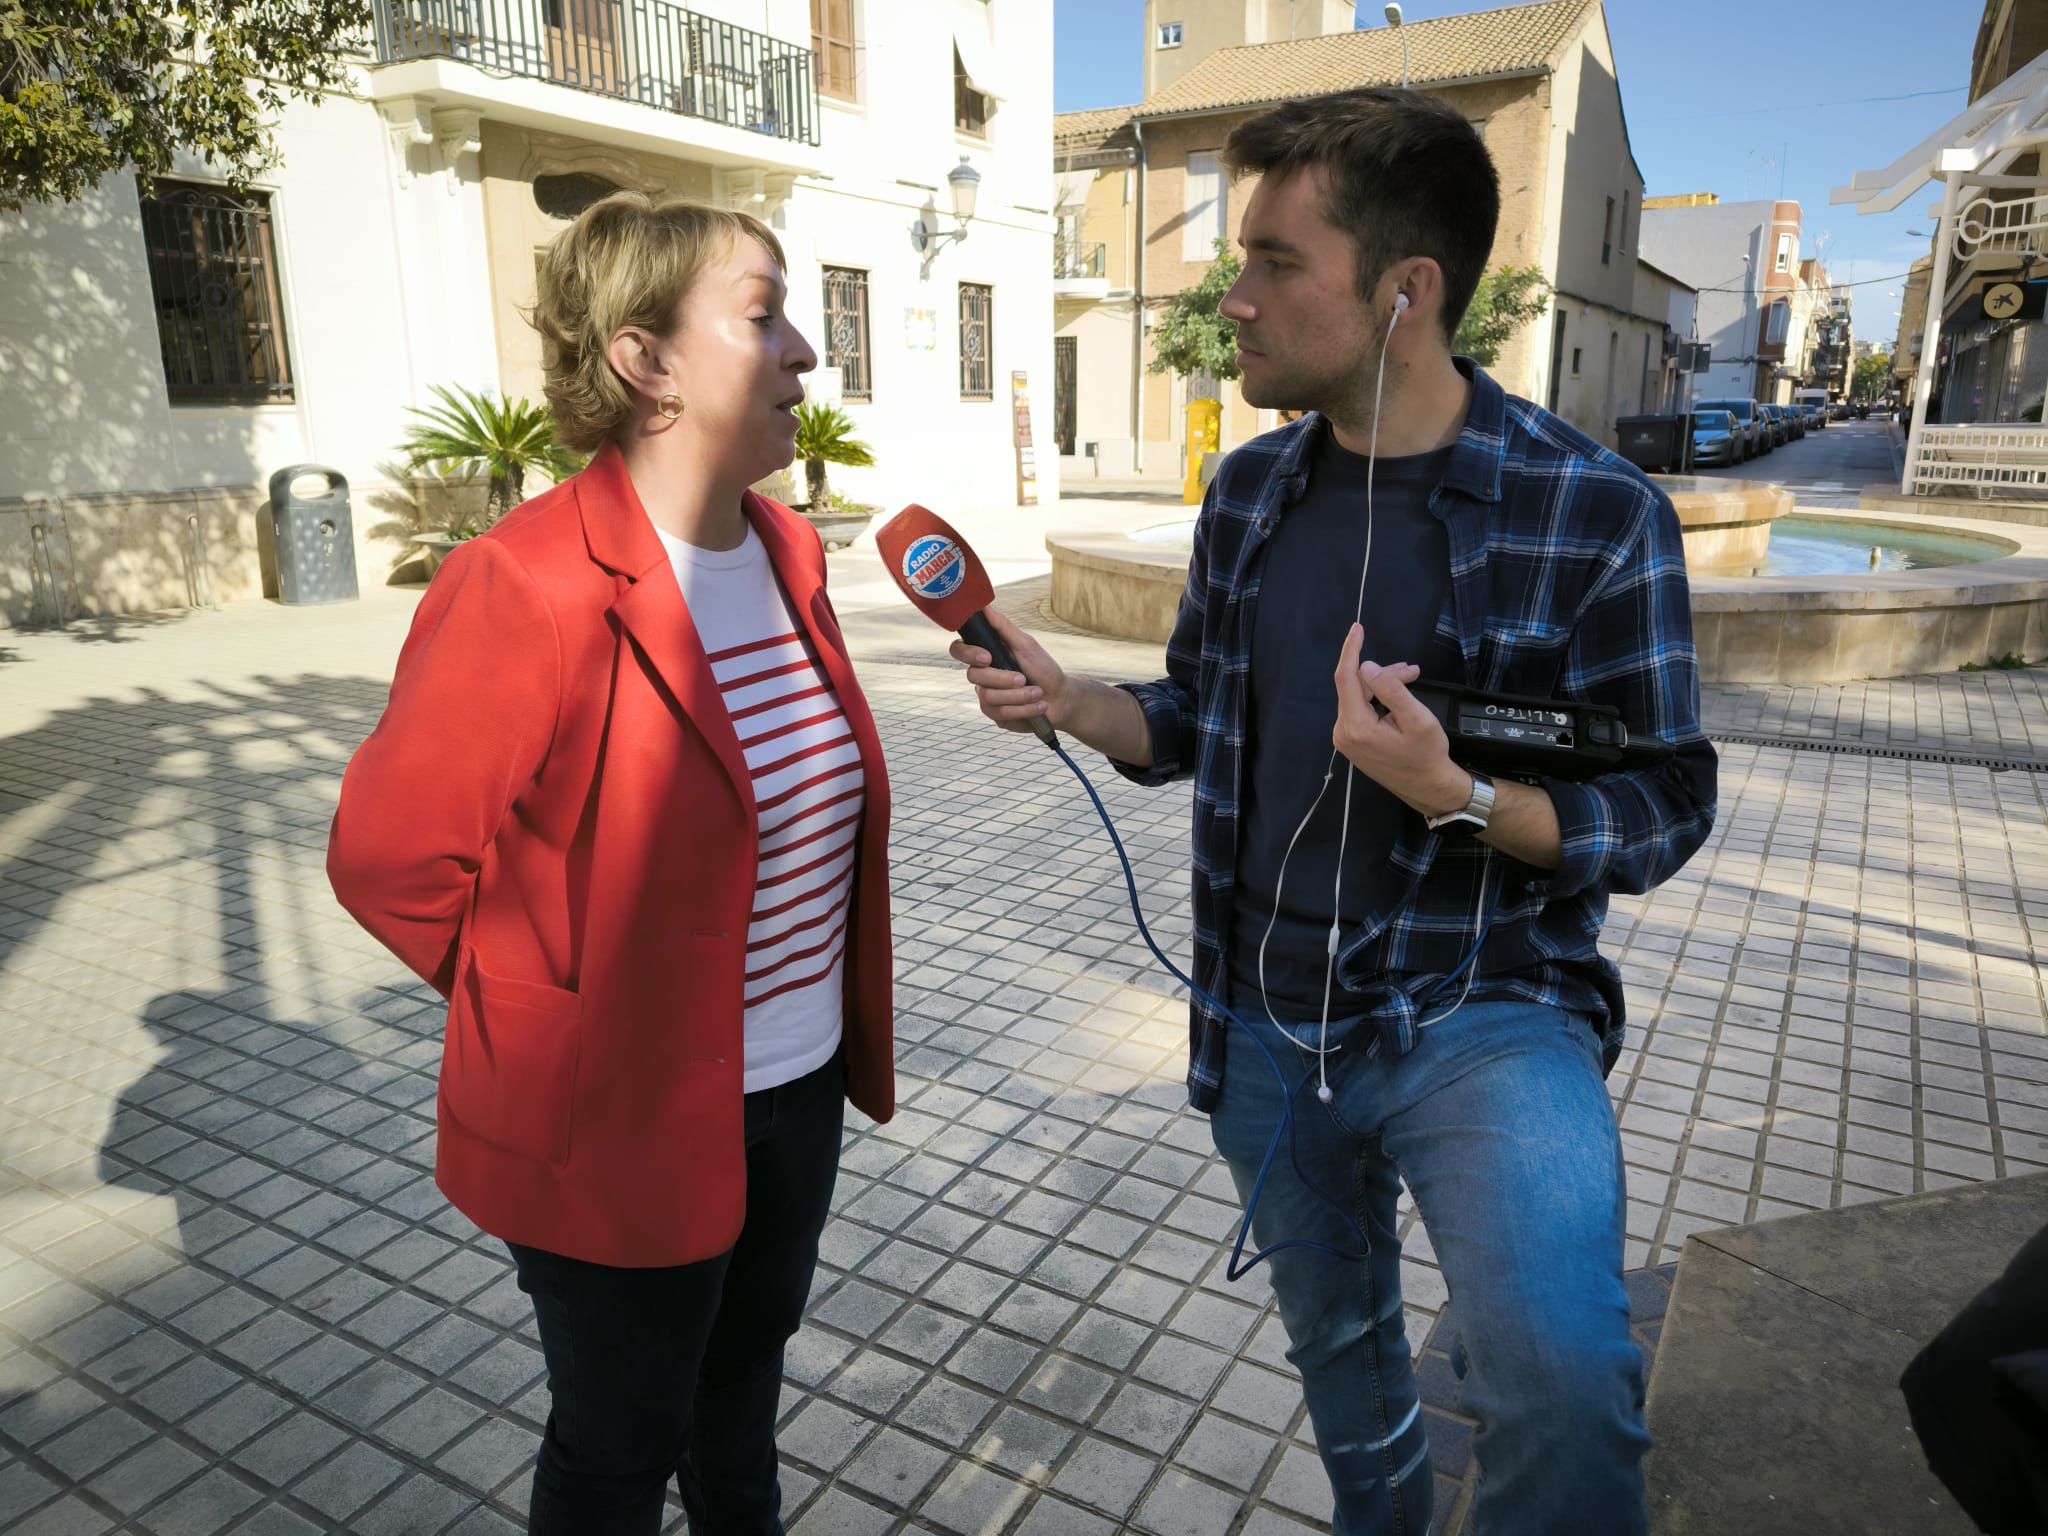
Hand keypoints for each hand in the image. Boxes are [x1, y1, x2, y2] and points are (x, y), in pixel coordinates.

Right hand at [949, 607, 1069, 734]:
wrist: (1060, 698)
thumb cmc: (1043, 669)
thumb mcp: (1026, 645)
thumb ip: (1004, 627)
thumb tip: (984, 606)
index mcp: (986, 655)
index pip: (959, 650)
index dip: (967, 653)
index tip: (987, 657)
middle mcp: (982, 676)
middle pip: (974, 676)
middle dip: (1003, 678)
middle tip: (1023, 678)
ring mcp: (987, 697)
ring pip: (989, 697)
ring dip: (1019, 696)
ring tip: (1038, 693)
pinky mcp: (996, 715)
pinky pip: (1000, 713)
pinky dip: (1024, 709)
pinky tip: (1038, 706)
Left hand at [1331, 624, 1470, 817]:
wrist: (1427, 787)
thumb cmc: (1427, 754)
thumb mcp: (1417, 719)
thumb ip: (1392, 691)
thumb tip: (1368, 667)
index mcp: (1356, 727)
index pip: (1346, 678)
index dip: (1351, 650)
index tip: (1358, 628)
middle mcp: (1343, 732)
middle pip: (1355, 687)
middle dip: (1383, 673)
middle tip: (1412, 671)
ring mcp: (1345, 739)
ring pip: (1359, 697)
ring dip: (1383, 685)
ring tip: (1411, 679)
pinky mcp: (1351, 741)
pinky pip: (1360, 710)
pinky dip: (1378, 699)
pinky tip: (1397, 697)